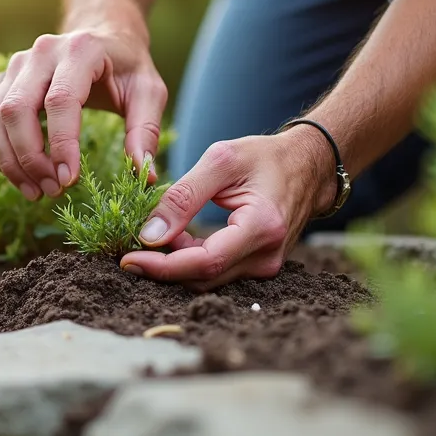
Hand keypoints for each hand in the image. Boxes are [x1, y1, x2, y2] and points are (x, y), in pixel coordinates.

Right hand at [0, 13, 166, 199]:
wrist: (102, 34)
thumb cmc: (127, 66)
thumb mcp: (148, 92)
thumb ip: (145, 131)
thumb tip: (145, 176)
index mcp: (80, 50)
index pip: (60, 100)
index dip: (61, 144)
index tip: (69, 180)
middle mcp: (41, 52)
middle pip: (16, 109)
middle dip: (30, 158)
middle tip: (53, 190)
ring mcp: (17, 65)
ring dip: (10, 162)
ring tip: (37, 192)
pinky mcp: (3, 81)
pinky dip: (0, 155)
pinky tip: (23, 178)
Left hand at [118, 128, 337, 290]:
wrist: (308, 165)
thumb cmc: (265, 157)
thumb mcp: (220, 161)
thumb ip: (183, 197)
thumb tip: (149, 234)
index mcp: (262, 227)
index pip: (204, 262)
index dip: (162, 266)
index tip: (127, 259)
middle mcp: (267, 256)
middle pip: (202, 278)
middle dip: (161, 266)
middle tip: (129, 245)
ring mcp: (266, 265)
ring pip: (207, 278)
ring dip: (174, 262)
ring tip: (152, 235)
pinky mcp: (259, 265)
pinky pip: (216, 271)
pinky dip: (189, 259)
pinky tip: (174, 238)